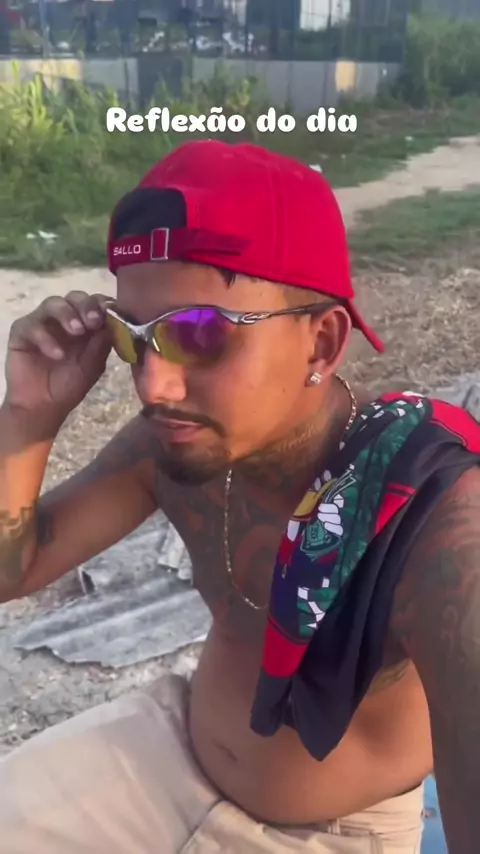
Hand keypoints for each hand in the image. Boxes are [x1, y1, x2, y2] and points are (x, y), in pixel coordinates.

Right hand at [4, 291, 111, 417]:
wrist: (44, 406)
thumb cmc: (70, 385)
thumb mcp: (93, 364)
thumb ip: (102, 342)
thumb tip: (115, 321)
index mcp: (85, 324)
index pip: (95, 302)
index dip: (103, 303)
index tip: (110, 311)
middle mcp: (64, 318)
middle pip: (75, 297)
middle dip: (86, 305)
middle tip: (93, 321)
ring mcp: (42, 322)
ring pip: (53, 303)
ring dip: (67, 314)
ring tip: (77, 331)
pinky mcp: (21, 331)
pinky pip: (32, 325)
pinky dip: (46, 338)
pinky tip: (57, 355)